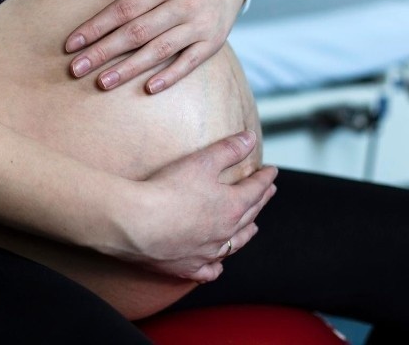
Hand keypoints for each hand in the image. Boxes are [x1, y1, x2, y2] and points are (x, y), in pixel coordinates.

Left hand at [65, 0, 246, 93]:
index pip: (123, 9)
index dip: (95, 27)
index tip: (71, 45)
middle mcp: (183, 3)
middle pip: (136, 32)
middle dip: (103, 52)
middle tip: (76, 69)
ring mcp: (199, 25)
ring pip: (159, 50)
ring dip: (129, 69)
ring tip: (102, 83)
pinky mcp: (212, 42)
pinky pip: (189, 62)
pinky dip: (170, 76)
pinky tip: (148, 88)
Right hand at [116, 130, 277, 282]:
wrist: (137, 224)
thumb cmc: (168, 191)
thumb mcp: (202, 161)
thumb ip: (228, 149)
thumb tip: (250, 139)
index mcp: (231, 206)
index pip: (255, 189)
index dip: (265, 178)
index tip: (271, 171)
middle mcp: (225, 233)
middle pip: (250, 215)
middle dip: (261, 201)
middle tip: (268, 192)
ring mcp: (207, 253)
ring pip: (235, 244)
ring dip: (246, 233)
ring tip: (253, 227)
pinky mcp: (188, 267)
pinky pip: (209, 270)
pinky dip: (217, 267)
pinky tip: (218, 265)